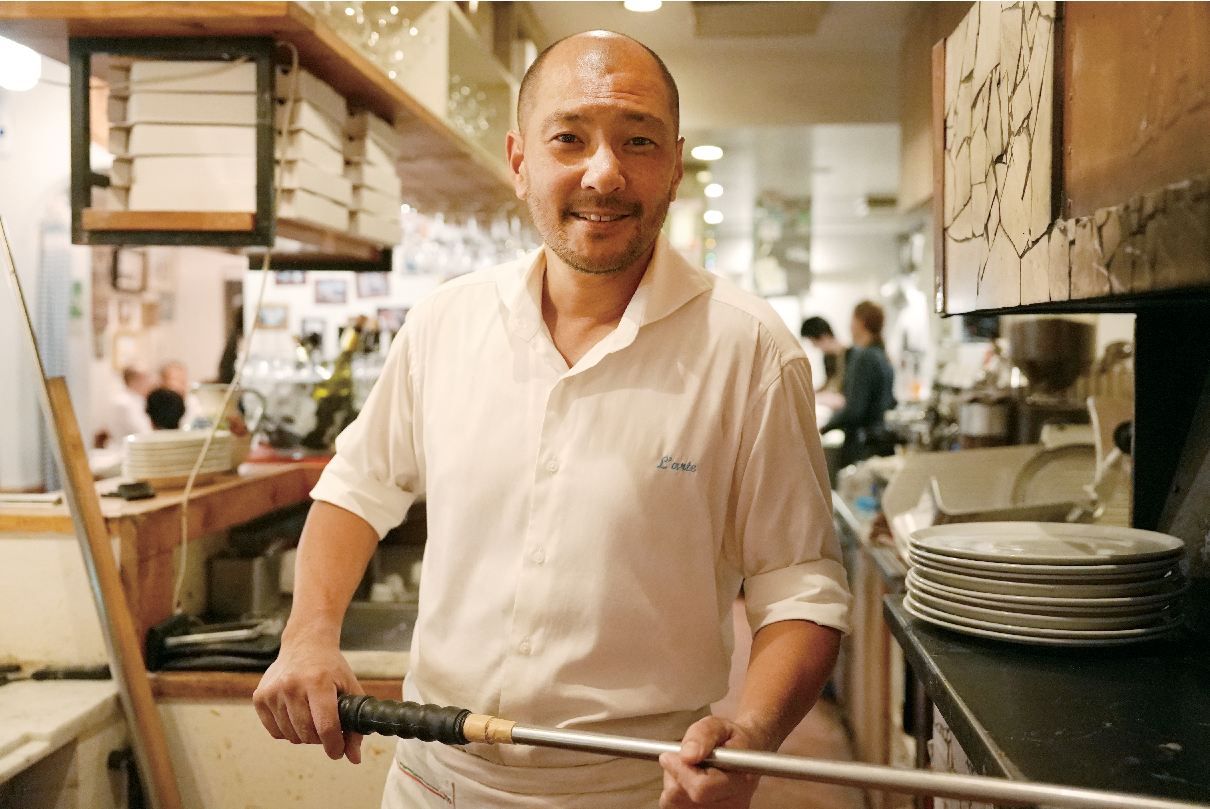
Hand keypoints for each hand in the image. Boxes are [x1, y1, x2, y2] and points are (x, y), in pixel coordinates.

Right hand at [252, 631, 364, 762]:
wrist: (305, 644)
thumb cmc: (330, 667)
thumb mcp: (350, 688)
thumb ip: (354, 724)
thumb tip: (353, 758)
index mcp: (318, 682)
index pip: (325, 726)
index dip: (334, 745)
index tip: (337, 752)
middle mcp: (292, 685)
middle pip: (306, 734)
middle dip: (320, 739)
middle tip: (326, 728)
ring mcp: (273, 691)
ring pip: (290, 735)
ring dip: (303, 735)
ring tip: (311, 719)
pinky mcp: (259, 696)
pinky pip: (274, 730)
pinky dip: (287, 730)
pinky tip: (296, 716)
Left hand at [658, 716, 763, 807]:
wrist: (742, 756)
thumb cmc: (729, 739)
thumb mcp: (717, 725)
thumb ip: (702, 735)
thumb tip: (687, 755)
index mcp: (739, 778)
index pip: (701, 787)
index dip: (680, 771)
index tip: (668, 756)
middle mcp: (732, 803)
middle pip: (684, 797)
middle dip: (675, 774)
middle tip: (680, 758)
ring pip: (677, 803)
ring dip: (674, 784)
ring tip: (687, 769)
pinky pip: (676, 807)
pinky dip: (675, 794)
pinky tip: (687, 782)